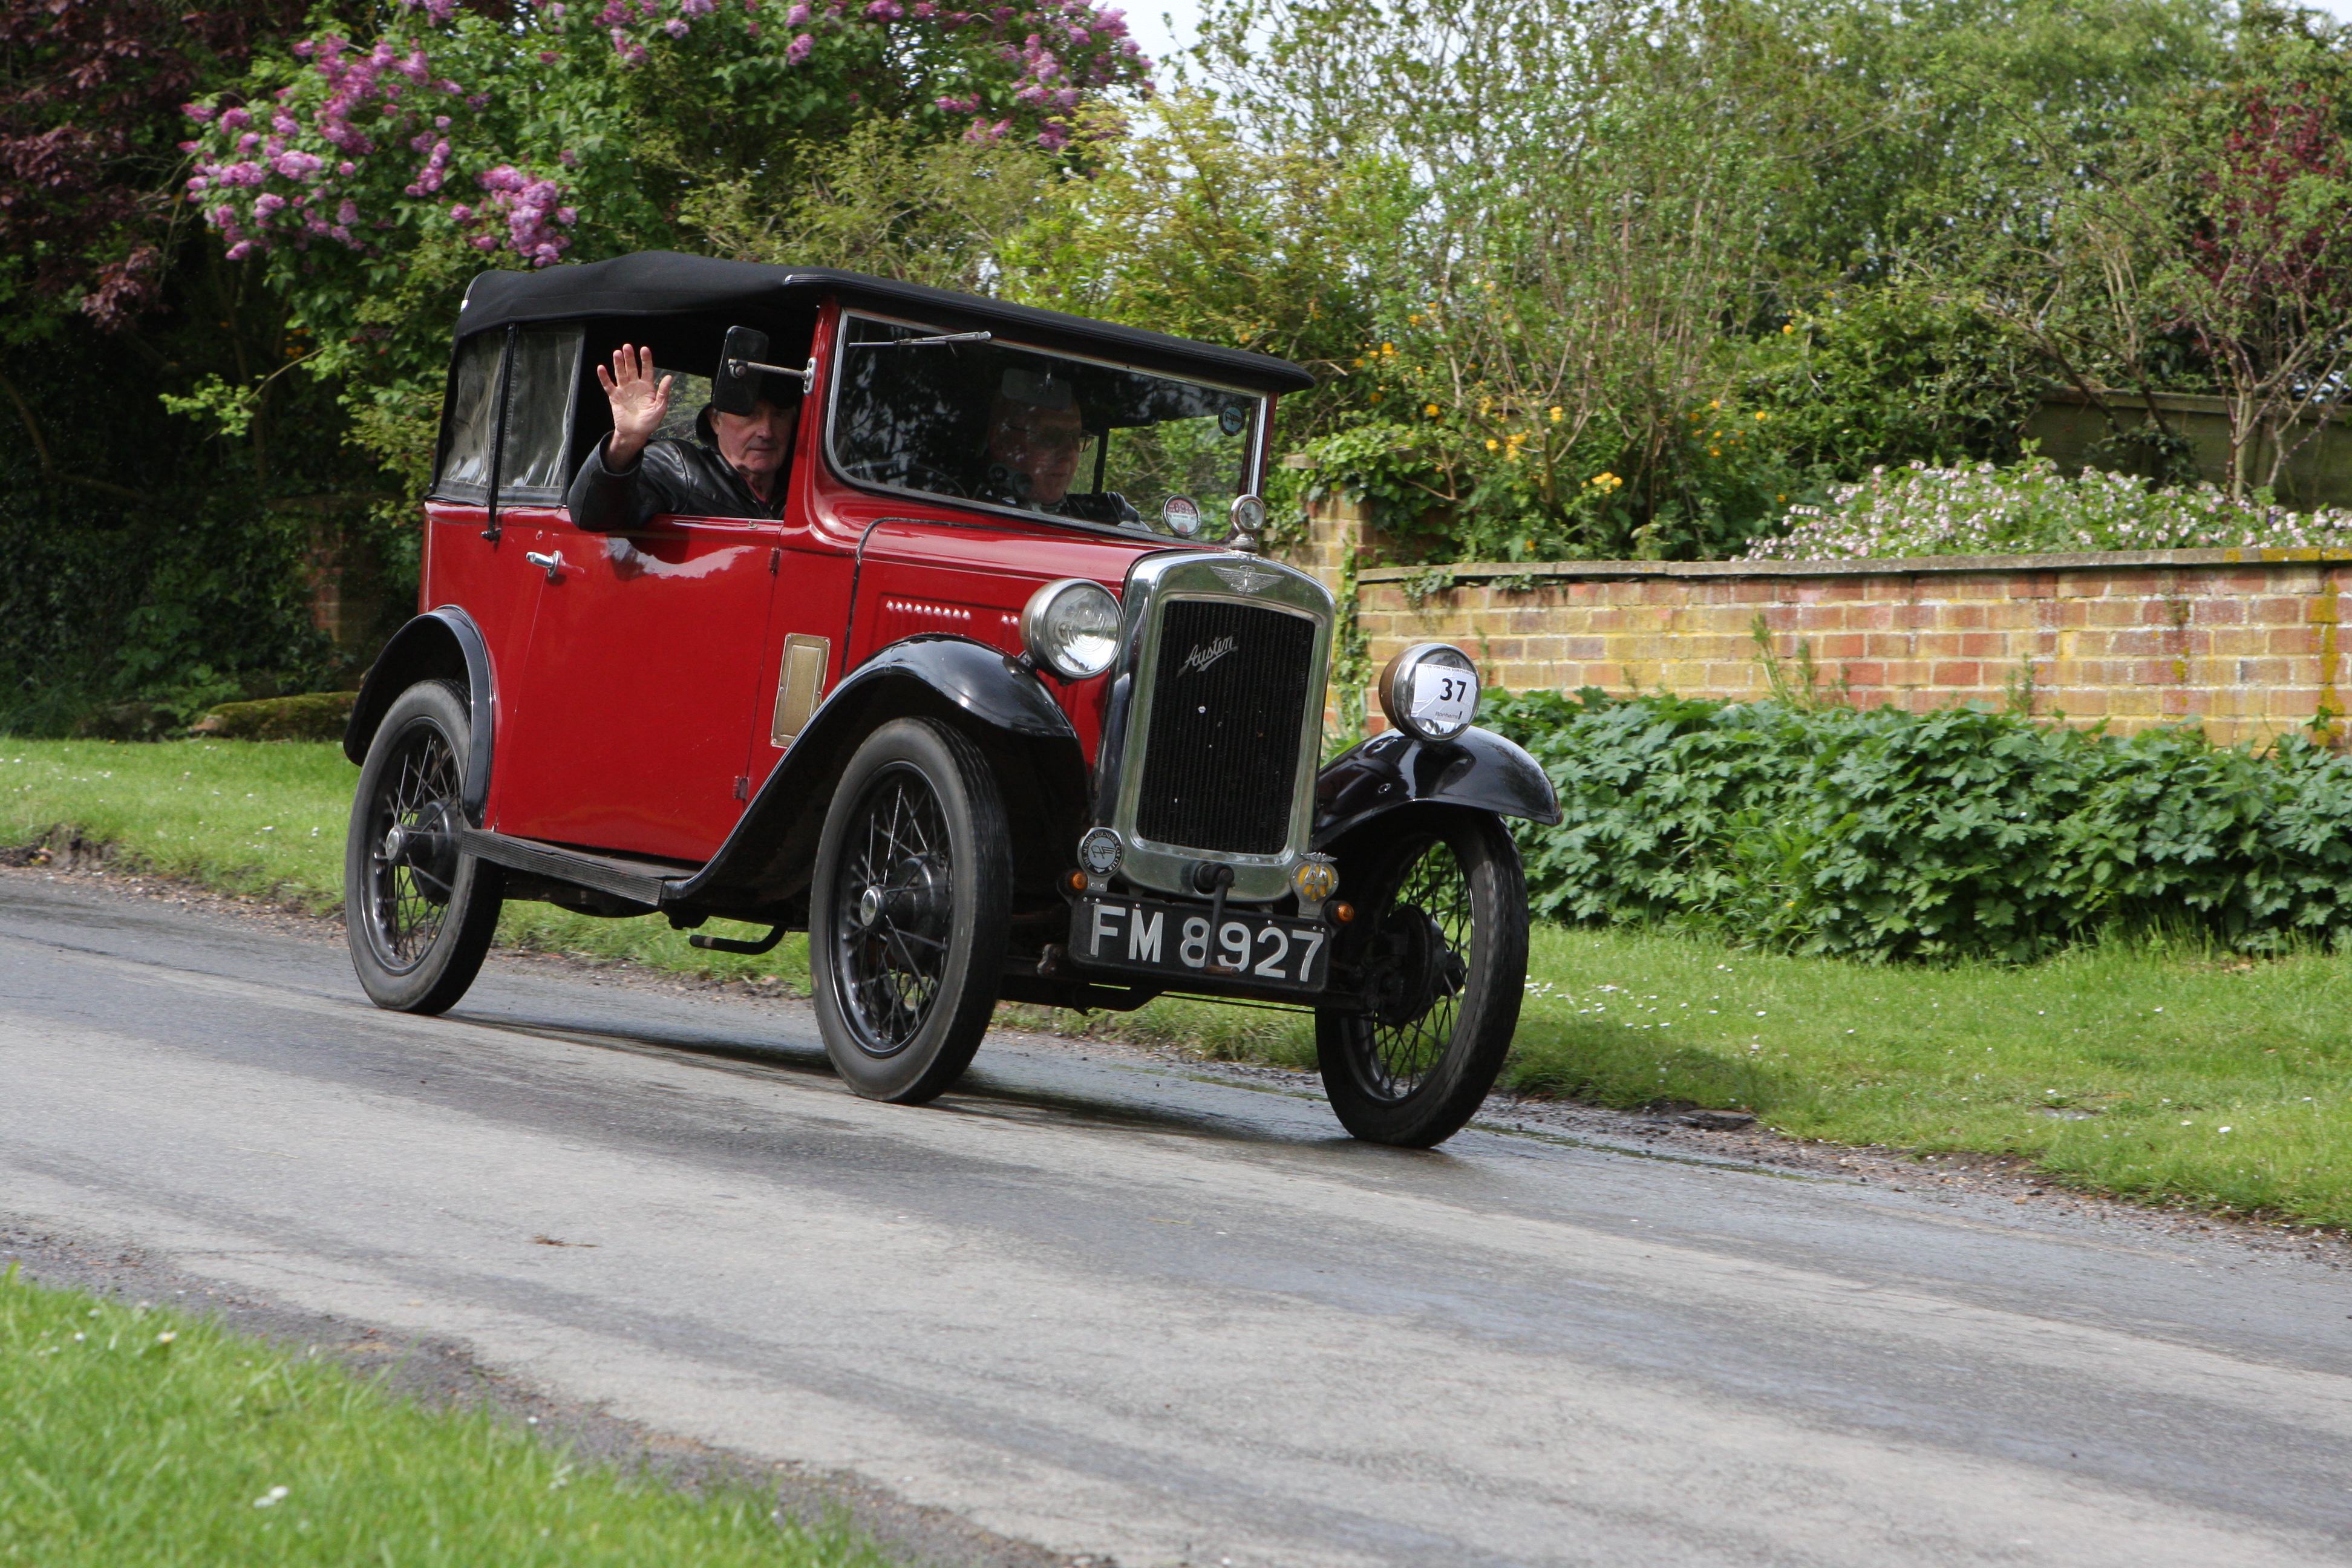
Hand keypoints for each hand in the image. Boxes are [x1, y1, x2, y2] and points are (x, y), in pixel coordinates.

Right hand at [597, 343, 670, 467]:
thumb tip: (669, 377)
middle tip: (627, 347)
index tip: (644, 349)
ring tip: (617, 353)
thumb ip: (663, 393)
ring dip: (618, 363)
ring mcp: (624, 390)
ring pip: (620, 373)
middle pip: (632, 368)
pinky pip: (608, 385)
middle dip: (629, 358)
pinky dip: (604, 377)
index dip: (646, 360)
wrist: (635, 434)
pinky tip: (601, 368)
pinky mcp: (614, 397)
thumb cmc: (649, 422)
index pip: (647, 370)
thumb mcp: (660, 408)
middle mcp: (635, 386)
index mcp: (647, 387)